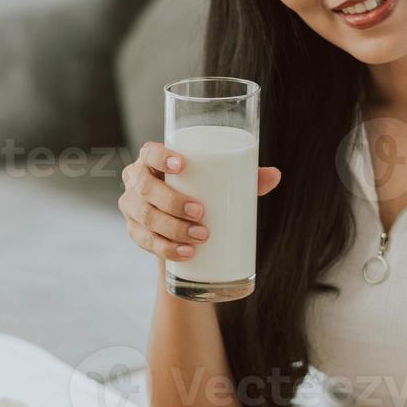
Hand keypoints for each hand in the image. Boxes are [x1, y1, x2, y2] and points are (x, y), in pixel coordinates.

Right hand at [119, 141, 281, 261]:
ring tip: (201, 236)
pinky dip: (166, 249)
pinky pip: (145, 242)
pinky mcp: (135, 232)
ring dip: (172, 229)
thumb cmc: (201, 193)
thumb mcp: (218, 184)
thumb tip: (275, 176)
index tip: (182, 166)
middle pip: (146, 189)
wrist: (181, 227)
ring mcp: (132, 208)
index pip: (149, 152)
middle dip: (172, 202)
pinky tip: (185, 253)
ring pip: (145, 217)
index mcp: (152, 160)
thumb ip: (244, 178)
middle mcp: (136, 181)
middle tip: (201, 213)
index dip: (161, 157)